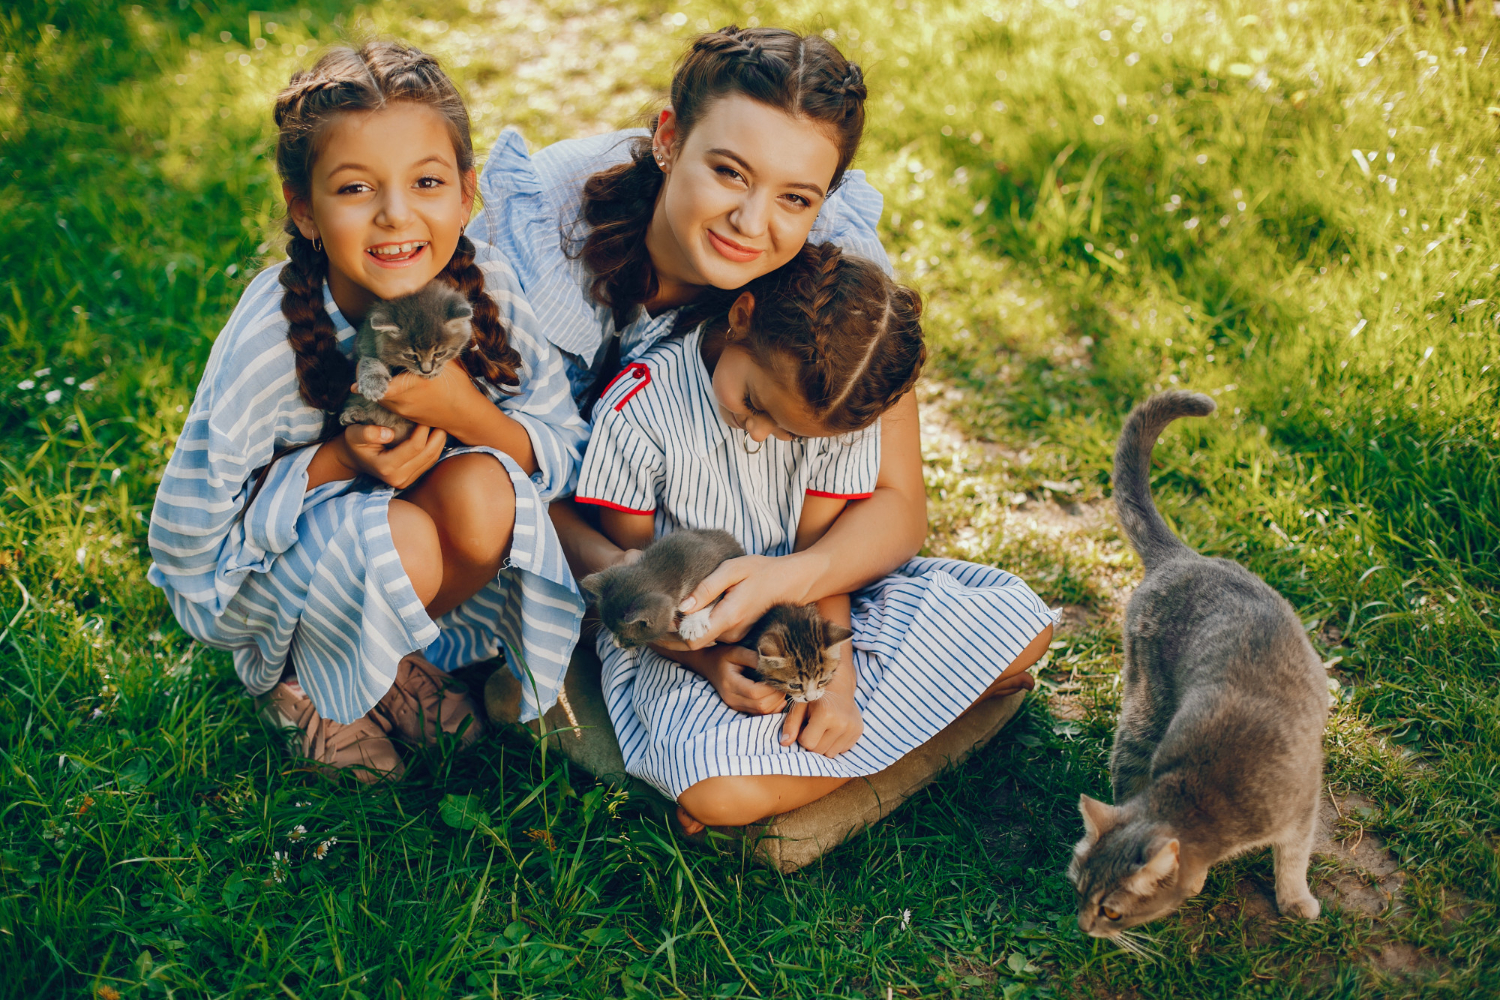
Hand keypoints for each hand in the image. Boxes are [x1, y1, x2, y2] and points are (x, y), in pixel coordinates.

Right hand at [337, 423, 446, 489]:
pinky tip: (436, 432)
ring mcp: (406, 481)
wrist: (354, 458)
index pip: (415, 447)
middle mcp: (399, 478)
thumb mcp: (354, 434)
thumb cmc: (355, 443)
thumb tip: (389, 433)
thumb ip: (368, 433)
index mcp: (386, 468)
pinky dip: (436, 446)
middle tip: (439, 416)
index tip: (425, 413)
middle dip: (437, 434)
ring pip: (432, 458)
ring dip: (439, 440)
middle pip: (428, 454)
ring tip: (440, 422)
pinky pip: (430, 461)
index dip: (424, 429)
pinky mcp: (412, 479)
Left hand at [354, 360, 486, 437]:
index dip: (367, 376)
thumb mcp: (446, 365)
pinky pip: (389, 404)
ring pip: (380, 397)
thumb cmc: (458, 387)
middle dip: (369, 377)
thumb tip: (420, 330)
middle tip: (364, 364)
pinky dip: (386, 393)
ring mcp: (404, 410)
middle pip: (376, 389)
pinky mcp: (406, 416)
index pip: (382, 383)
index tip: (358, 367)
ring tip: (375, 372)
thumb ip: (432, 350)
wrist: (465, 415)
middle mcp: (406, 399)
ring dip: (376, 386)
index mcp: (415, 384)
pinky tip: (390, 383)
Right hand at [654, 643, 785, 714]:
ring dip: (776, 702)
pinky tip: (776, 695)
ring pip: (762, 712)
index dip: (772, 687)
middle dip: (777, 695)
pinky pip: (759, 713)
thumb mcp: (736, 651)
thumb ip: (753, 657)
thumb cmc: (722, 655)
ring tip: (781, 686)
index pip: (756, 693)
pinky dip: (772, 707)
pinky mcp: (739, 708)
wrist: (707, 665)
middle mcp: (731, 698)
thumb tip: (773, 663)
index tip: (781, 676)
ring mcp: (734, 706)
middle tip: (785, 682)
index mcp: (730, 684)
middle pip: (761, 705)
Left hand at [667, 554, 815, 648]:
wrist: (792, 582)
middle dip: (677, 628)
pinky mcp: (739, 634)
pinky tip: (697, 609)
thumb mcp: (733, 570)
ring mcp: (737, 636)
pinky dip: (703, 623)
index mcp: (729, 618)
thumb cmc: (762, 571)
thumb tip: (682, 606)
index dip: (672, 634)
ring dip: (690, 625)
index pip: (692, 640)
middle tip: (661, 610)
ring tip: (679, 606)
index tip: (661, 618)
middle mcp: (732, 634)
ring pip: (703, 636)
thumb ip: (707, 588)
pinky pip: (714, 633)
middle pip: (694, 639)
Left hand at [780, 686, 862, 756]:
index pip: (808, 743)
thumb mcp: (799, 705)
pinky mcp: (859, 731)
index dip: (802, 736)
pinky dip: (834, 743)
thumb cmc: (815, 694)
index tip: (804, 725)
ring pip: (831, 753)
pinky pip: (842, 749)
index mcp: (826, 714)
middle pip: (820, 750)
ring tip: (823, 728)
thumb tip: (784, 743)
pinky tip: (833, 729)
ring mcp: (853, 728)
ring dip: (823, 744)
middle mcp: (842, 723)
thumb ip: (791, 724)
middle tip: (812, 726)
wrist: (838, 682)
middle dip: (812, 742)